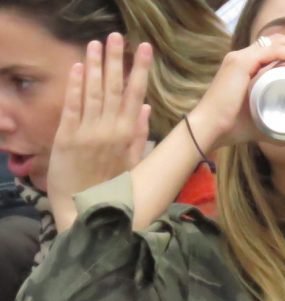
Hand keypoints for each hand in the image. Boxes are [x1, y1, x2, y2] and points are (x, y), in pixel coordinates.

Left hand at [47, 33, 152, 231]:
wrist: (84, 209)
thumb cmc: (110, 187)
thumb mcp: (131, 163)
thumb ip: (138, 134)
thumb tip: (147, 107)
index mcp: (126, 137)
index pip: (136, 97)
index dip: (140, 71)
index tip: (144, 49)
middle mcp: (109, 131)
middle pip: (115, 89)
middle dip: (116, 60)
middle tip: (117, 36)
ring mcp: (87, 133)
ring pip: (94, 93)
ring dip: (96, 66)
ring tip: (97, 43)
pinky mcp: (66, 137)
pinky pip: (72, 107)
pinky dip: (76, 86)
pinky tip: (79, 67)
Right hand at [191, 34, 284, 148]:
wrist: (210, 131)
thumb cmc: (234, 130)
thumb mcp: (264, 125)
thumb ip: (281, 126)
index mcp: (248, 66)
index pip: (278, 50)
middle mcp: (244, 57)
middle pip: (282, 42)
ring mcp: (241, 58)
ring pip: (279, 43)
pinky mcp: (239, 63)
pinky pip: (271, 52)